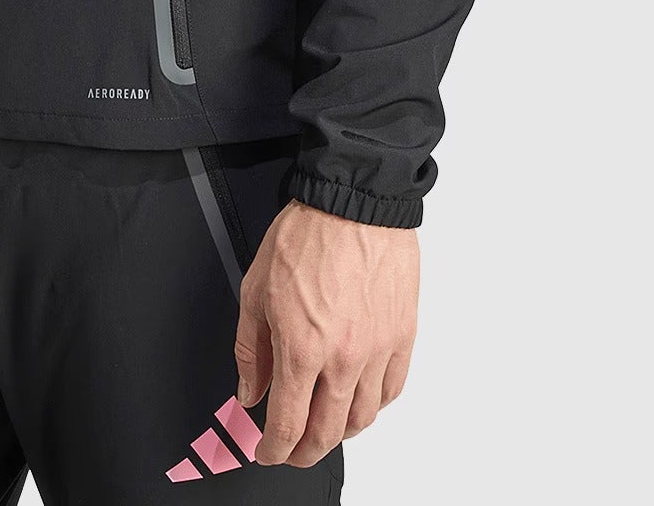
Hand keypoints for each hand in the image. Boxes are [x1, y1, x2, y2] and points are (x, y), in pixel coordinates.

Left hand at [233, 200, 418, 466]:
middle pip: (326, 434)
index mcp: (302, 348)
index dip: (273, 450)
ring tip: (324, 426)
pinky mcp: (402, 336)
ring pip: (362, 419)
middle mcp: (343, 358)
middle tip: (292, 450)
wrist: (354, 202)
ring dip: (340, 433)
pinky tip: (360, 400)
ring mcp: (378, 350)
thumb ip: (251, 349)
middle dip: (304, 452)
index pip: (287, 425)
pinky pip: (392, 390)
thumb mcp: (255, 289)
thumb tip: (250, 390)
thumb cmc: (307, 235)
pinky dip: (374, 405)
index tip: (267, 452)